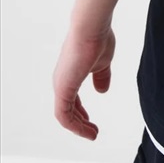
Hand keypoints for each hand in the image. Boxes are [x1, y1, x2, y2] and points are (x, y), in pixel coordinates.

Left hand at [52, 25, 115, 139]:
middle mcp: (62, 80)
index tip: (92, 122)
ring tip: (93, 134)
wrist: (91, 28)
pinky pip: (64, 115)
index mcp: (71, 74)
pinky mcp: (62, 89)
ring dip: (79, 127)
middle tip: (93, 131)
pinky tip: (88, 130)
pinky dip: (75, 126)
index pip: (72, 100)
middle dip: (80, 123)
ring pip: (65, 115)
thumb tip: (102, 91)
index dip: (81, 112)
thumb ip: (101, 77)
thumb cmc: (97, 39)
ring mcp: (61, 85)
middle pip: (67, 110)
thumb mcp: (102, 62)